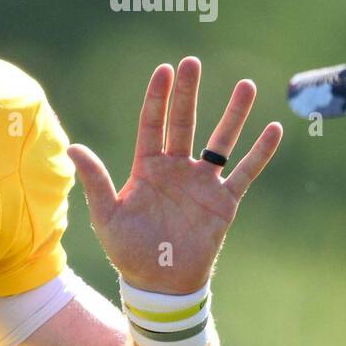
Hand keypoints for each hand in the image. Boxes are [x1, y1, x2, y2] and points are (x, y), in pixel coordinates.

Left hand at [67, 57, 282, 293]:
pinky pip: (245, 172)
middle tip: (193, 61)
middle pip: (183, 122)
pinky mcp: (224, 201)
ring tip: (246, 85)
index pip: (152, 124)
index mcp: (146, 168)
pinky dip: (260, 152)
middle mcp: (175, 169)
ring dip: (233, 115)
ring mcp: (201, 183)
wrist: (158, 283)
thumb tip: (72, 147)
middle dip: (188, 93)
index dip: (157, 98)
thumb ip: (95, 180)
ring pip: (220, 142)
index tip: (164, 70)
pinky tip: (273, 128)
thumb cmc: (127, 250)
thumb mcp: (106, 214)